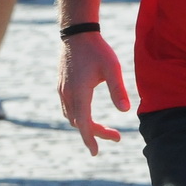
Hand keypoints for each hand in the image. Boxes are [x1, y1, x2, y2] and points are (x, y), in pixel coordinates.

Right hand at [57, 33, 129, 155]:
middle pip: (79, 123)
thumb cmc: (97, 49)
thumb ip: (118, 89)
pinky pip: (68, 108)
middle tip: (116, 136)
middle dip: (95, 133)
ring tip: (104, 128)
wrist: (76, 32)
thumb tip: (125, 111)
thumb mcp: (112, 68)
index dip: (90, 139)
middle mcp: (67, 94)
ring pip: (72, 116)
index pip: (84, 123)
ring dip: (86, 125)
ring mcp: (62, 90)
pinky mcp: (61, 85)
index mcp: (80, 92)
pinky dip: (79, 116)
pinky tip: (88, 114)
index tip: (96, 152)